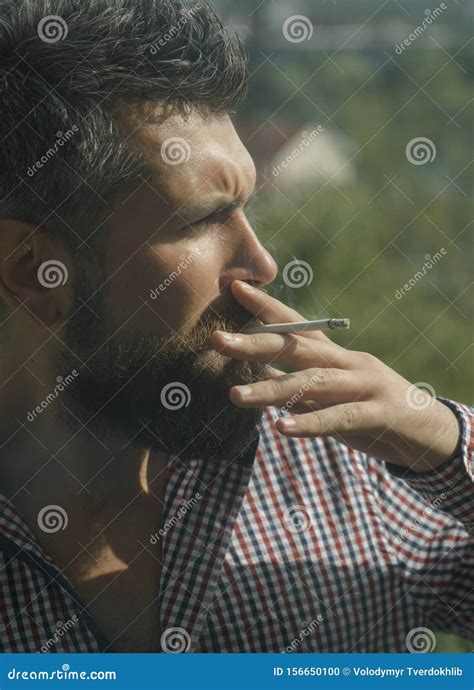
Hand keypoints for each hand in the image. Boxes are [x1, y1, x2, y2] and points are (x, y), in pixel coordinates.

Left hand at [209, 280, 460, 473]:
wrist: (427, 431)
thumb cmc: (371, 409)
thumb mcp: (332, 393)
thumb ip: (299, 382)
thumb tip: (259, 371)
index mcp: (335, 355)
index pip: (296, 326)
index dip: (266, 307)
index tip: (234, 289)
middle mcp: (348, 362)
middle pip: (298, 347)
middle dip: (255, 343)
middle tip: (216, 340)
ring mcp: (364, 385)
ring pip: (312, 383)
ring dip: (271, 389)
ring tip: (235, 394)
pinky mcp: (378, 414)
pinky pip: (339, 418)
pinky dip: (309, 423)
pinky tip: (281, 428)